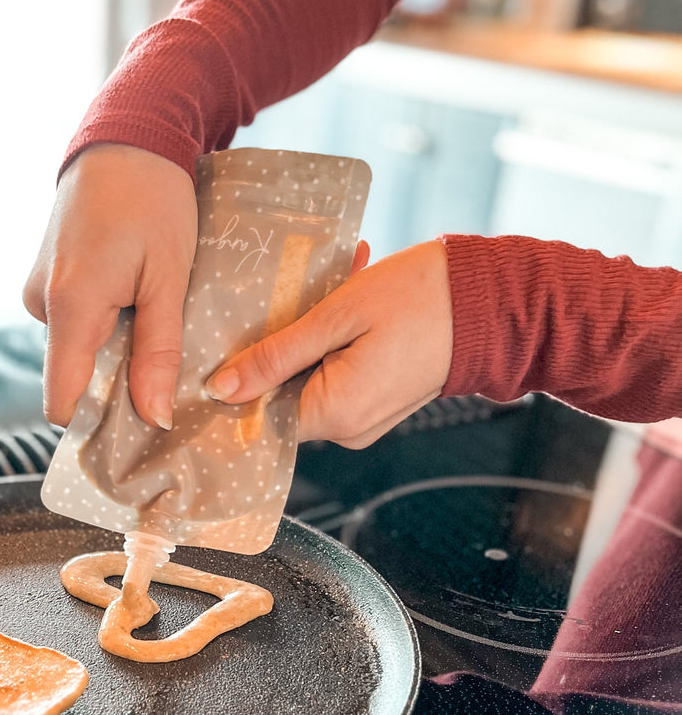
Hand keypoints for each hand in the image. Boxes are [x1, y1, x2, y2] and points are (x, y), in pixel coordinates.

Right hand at [24, 143, 197, 428]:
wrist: (127, 136)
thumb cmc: (153, 199)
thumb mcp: (170, 278)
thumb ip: (158, 352)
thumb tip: (154, 419)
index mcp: (69, 307)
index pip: (62, 402)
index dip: (97, 425)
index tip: (141, 433)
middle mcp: (41, 303)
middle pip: (73, 378)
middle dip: (116, 385)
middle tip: (167, 373)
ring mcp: (39, 289)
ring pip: (76, 349)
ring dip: (114, 350)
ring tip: (156, 321)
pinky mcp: (47, 278)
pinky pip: (74, 322)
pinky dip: (105, 325)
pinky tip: (137, 301)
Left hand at [206, 240, 453, 447]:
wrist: (493, 299)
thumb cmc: (421, 298)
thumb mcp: (336, 317)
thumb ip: (275, 356)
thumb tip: (222, 388)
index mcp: (335, 415)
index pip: (256, 415)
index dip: (237, 380)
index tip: (227, 342)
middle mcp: (347, 429)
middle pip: (280, 395)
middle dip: (280, 345)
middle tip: (299, 293)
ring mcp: (362, 418)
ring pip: (306, 378)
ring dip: (310, 334)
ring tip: (336, 285)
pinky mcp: (374, 400)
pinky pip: (334, 373)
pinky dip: (334, 338)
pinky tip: (350, 295)